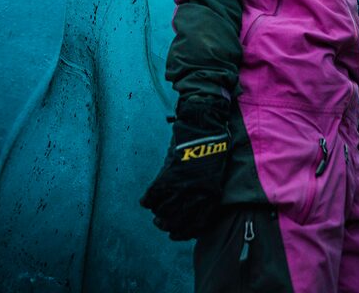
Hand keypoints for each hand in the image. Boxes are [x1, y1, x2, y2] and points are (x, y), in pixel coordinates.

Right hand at [139, 96, 230, 240]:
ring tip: (155, 215)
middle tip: (161, 224)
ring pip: (164, 211)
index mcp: (211, 195)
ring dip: (157, 215)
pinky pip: (153, 194)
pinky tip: (145, 201)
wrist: (204, 125)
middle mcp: (197, 194)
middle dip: (167, 225)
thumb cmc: (213, 146)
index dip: (184, 232)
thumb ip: (203, 191)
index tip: (176, 234)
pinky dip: (147, 199)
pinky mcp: (169, 175)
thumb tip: (189, 204)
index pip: (196, 225)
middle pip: (178, 221)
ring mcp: (182, 185)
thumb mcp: (213, 173)